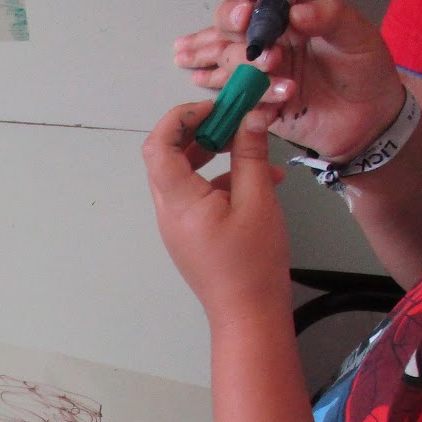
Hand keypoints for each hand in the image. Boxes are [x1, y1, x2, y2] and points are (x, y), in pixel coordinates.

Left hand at [142, 102, 291, 327]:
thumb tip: (252, 116)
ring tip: (253, 147)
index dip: (181, 118)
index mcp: (178, 201)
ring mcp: (177, 224)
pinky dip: (223, 180)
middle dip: (200, 130)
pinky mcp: (190, 233)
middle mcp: (168, 211)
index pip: (158, 145)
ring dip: (215, 154)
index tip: (217, 107)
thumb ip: (251, 155)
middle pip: (168, 156)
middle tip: (235, 119)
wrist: (248, 313)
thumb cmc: (253, 261)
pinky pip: (198, 195)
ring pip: (185, 175)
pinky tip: (262, 179)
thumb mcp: (259, 200)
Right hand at [174, 0, 405, 162]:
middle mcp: (270, 39)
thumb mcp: (358, 36)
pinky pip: (231, 93)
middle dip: (231, 21)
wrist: (366, 121)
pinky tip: (200, 79)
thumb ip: (331, 16)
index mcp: (292, 16)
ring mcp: (259, 70)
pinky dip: (222, 89)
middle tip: (245, 23)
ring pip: (225, 56)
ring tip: (264, 65)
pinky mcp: (255, 100)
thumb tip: (296, 11)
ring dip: (234, 58)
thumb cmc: (365, 72)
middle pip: (230, 23)